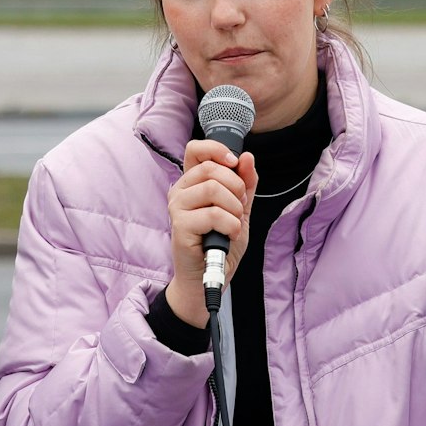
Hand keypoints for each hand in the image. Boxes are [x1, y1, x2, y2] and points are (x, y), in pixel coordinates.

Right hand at [164, 138, 258, 328]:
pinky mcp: (180, 227)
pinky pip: (214, 214)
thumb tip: (247, 157)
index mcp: (192, 182)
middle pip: (210, 167)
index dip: (216, 149)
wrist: (211, 275)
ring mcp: (177, 208)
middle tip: (240, 205)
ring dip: (234, 207)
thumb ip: (245, 183)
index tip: (234, 163)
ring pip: (212, 188)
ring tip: (234, 223)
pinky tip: (229, 235)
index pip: (195, 149)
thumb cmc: (221, 242)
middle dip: (236, 185)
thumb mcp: (240, 208)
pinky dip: (230, 225)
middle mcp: (180, 191)